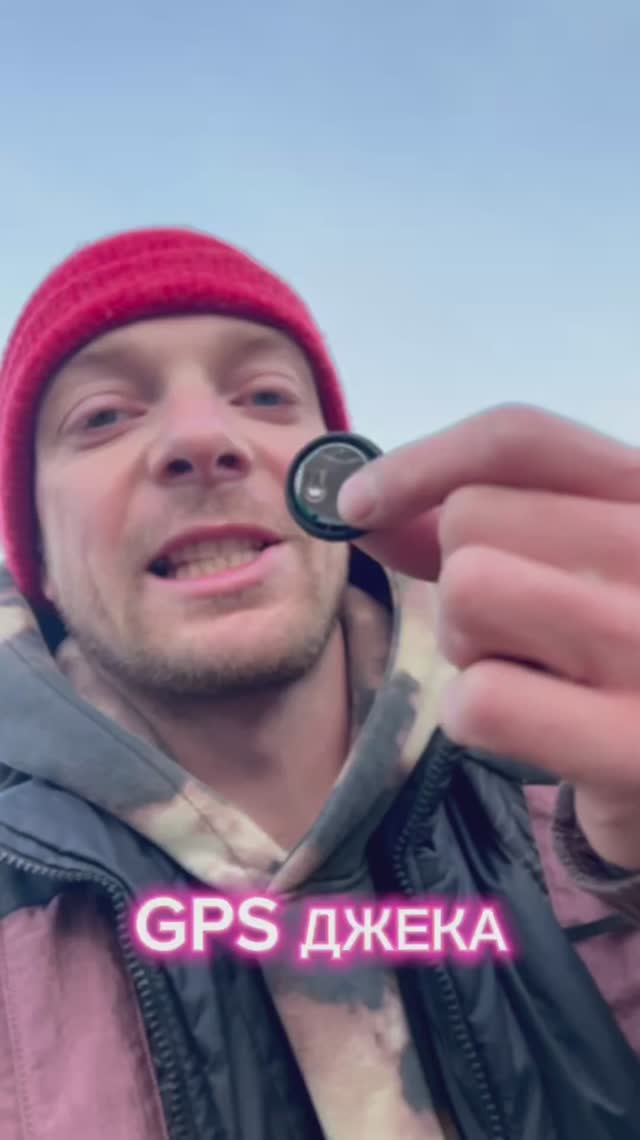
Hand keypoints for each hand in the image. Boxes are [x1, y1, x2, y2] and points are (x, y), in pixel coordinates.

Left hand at [337, 405, 639, 868]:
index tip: (357, 503)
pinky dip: (475, 717)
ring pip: (467, 590)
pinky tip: (528, 732)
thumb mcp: (568, 566)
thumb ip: (477, 526)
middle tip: (516, 631)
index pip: (520, 437)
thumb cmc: (611, 649)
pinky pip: (480, 698)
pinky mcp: (633, 745)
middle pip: (470, 516)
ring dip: (467, 645)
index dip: (417, 464)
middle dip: (458, 579)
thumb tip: (357, 505)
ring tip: (529, 674)